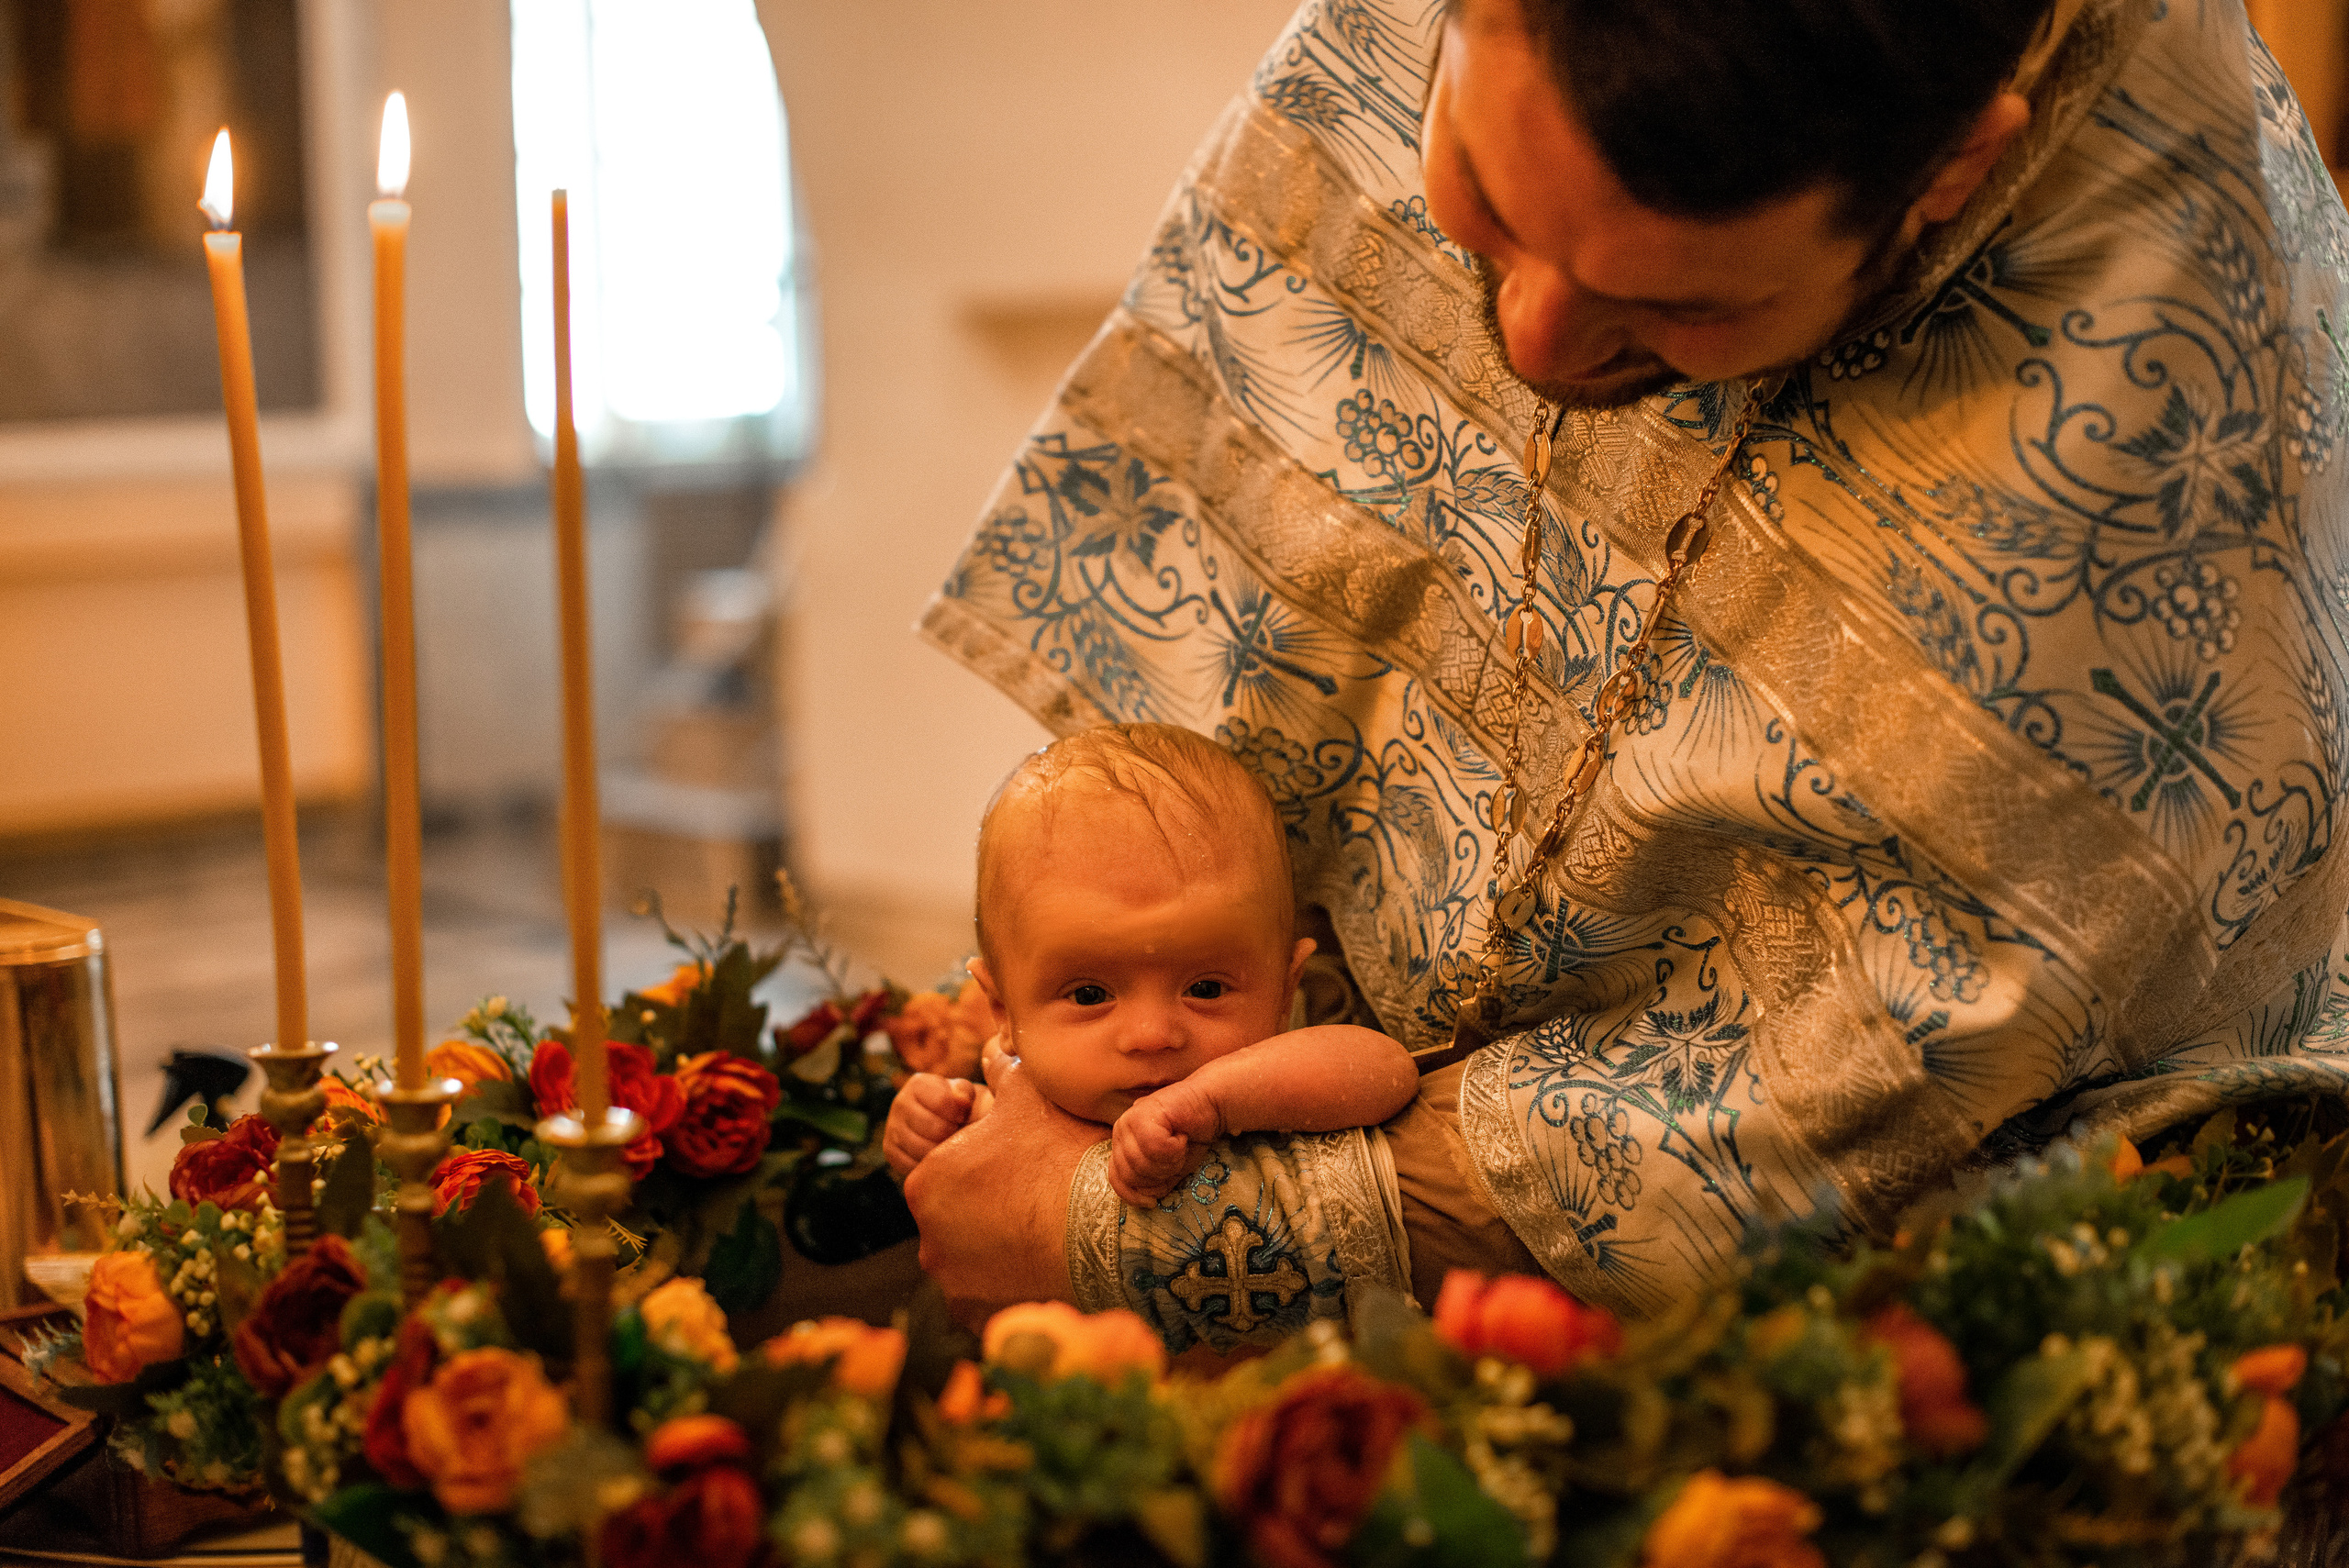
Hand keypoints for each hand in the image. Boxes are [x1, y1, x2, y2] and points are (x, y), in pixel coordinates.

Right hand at [883, 1073, 993, 1177]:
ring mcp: (892, 1128)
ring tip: (947, 1146)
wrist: (943, 1125)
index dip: (959, 1114)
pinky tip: (935, 1158)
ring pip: (922, 1149)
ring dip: (941, 1153)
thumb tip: (962, 1102)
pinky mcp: (890, 1151)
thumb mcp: (964, 1094)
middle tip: (956, 1135)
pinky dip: (926, 1166)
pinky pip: (911, 1165)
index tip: (963, 1117)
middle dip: (951, 1135)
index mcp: (918, 1084)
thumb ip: (964, 1093)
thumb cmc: (958, 1107)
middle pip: (934, 1128)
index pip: (942, 1101)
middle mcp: (900, 1103)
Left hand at [902, 1045, 1101, 1318]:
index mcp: (927, 1181)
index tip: (1021, 1167)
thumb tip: (992, 1049)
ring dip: (999, 1250)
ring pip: (973, 1259)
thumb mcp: (1029, 1095)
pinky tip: (1045, 1267)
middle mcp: (927, 1237)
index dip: (986, 1166)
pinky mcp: (980, 1317)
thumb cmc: (1066, 1155)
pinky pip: (990, 1298)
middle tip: (1035, 1201)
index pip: (947, 1172)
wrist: (1110, 1229)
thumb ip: (1001, 1071)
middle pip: (956, 1218)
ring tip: (1046, 1235)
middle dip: (988, 1209)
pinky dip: (1012, 1286)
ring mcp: (953, 1283)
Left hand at [1108, 1086, 1217, 1204]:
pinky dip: (1175, 1148)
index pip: (1116, 1179)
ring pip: (1142, 1163)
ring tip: (1180, 1145)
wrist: (1211, 1106)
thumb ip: (1152, 1184)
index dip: (1135, 1195)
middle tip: (1177, 1158)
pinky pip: (1155, 1148)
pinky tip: (1182, 1135)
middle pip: (1130, 1175)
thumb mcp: (1169, 1169)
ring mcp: (1129, 1120)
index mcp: (1122, 1145)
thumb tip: (1143, 1197)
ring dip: (1170, 1161)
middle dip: (1159, 1175)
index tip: (1152, 1202)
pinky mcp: (1143, 1113)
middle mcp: (1121, 1131)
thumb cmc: (1192, 1137)